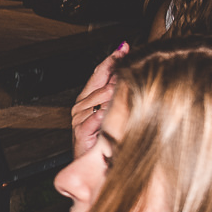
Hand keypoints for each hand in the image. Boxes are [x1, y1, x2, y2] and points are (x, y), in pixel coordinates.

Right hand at [70, 42, 126, 158]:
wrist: (90, 163)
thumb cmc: (102, 139)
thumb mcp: (112, 113)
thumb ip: (117, 94)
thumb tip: (131, 73)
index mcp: (88, 98)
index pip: (99, 72)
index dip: (112, 58)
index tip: (124, 47)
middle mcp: (81, 105)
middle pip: (99, 81)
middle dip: (114, 72)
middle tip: (127, 62)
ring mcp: (80, 117)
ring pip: (99, 97)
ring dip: (113, 93)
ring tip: (123, 90)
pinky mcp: (82, 129)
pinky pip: (96, 116)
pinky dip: (106, 113)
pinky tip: (114, 110)